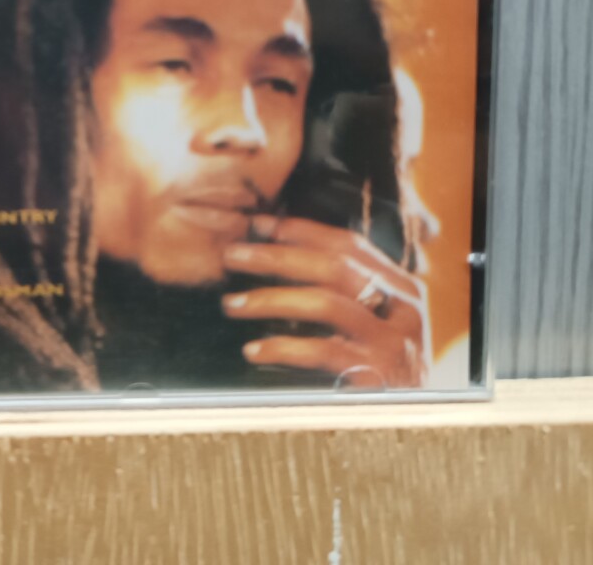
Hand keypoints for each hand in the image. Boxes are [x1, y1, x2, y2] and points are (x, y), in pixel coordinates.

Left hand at [222, 215, 429, 387]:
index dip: (300, 230)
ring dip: (270, 299)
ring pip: (325, 303)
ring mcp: (393, 341)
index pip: (348, 244)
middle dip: (276, 256)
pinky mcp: (379, 375)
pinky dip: (282, 348)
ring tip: (232, 304)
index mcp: (401, 286)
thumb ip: (345, 290)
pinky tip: (253, 350)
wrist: (419, 427)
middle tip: (232, 255)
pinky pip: (322, 351)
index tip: (258, 225)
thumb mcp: (375, 321)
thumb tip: (279, 252)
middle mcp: (403, 307)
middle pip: (333, 266)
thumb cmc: (385, 369)